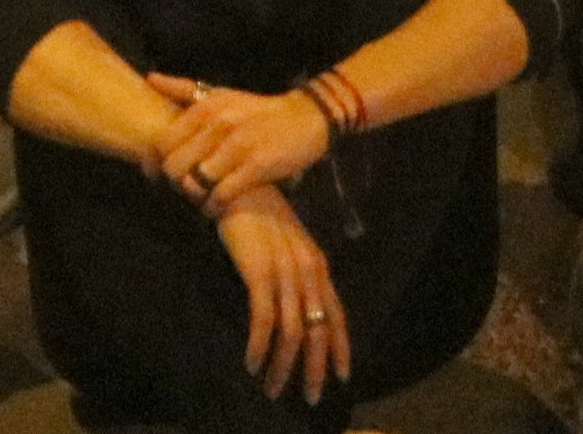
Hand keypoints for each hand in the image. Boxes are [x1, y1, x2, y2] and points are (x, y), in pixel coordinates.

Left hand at [145, 75, 334, 212]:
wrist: (306, 117)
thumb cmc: (257, 110)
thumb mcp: (221, 94)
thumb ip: (184, 90)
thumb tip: (149, 79)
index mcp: (206, 106)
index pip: (163, 143)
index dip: (157, 164)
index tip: (161, 174)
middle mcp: (219, 123)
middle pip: (175, 167)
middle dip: (176, 183)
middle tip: (184, 188)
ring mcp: (238, 145)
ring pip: (196, 183)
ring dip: (195, 197)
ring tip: (200, 198)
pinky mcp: (257, 166)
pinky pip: (221, 195)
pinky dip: (214, 206)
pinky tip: (216, 206)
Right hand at [212, 184, 349, 401]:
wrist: (239, 186)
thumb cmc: (261, 215)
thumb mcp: (289, 246)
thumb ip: (298, 275)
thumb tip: (301, 312)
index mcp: (317, 265)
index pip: (336, 315)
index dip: (340, 348)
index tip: (342, 376)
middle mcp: (307, 270)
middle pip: (318, 330)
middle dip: (316, 368)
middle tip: (312, 396)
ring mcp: (285, 272)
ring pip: (292, 332)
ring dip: (283, 366)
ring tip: (273, 388)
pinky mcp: (258, 272)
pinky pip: (263, 320)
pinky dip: (259, 346)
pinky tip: (252, 363)